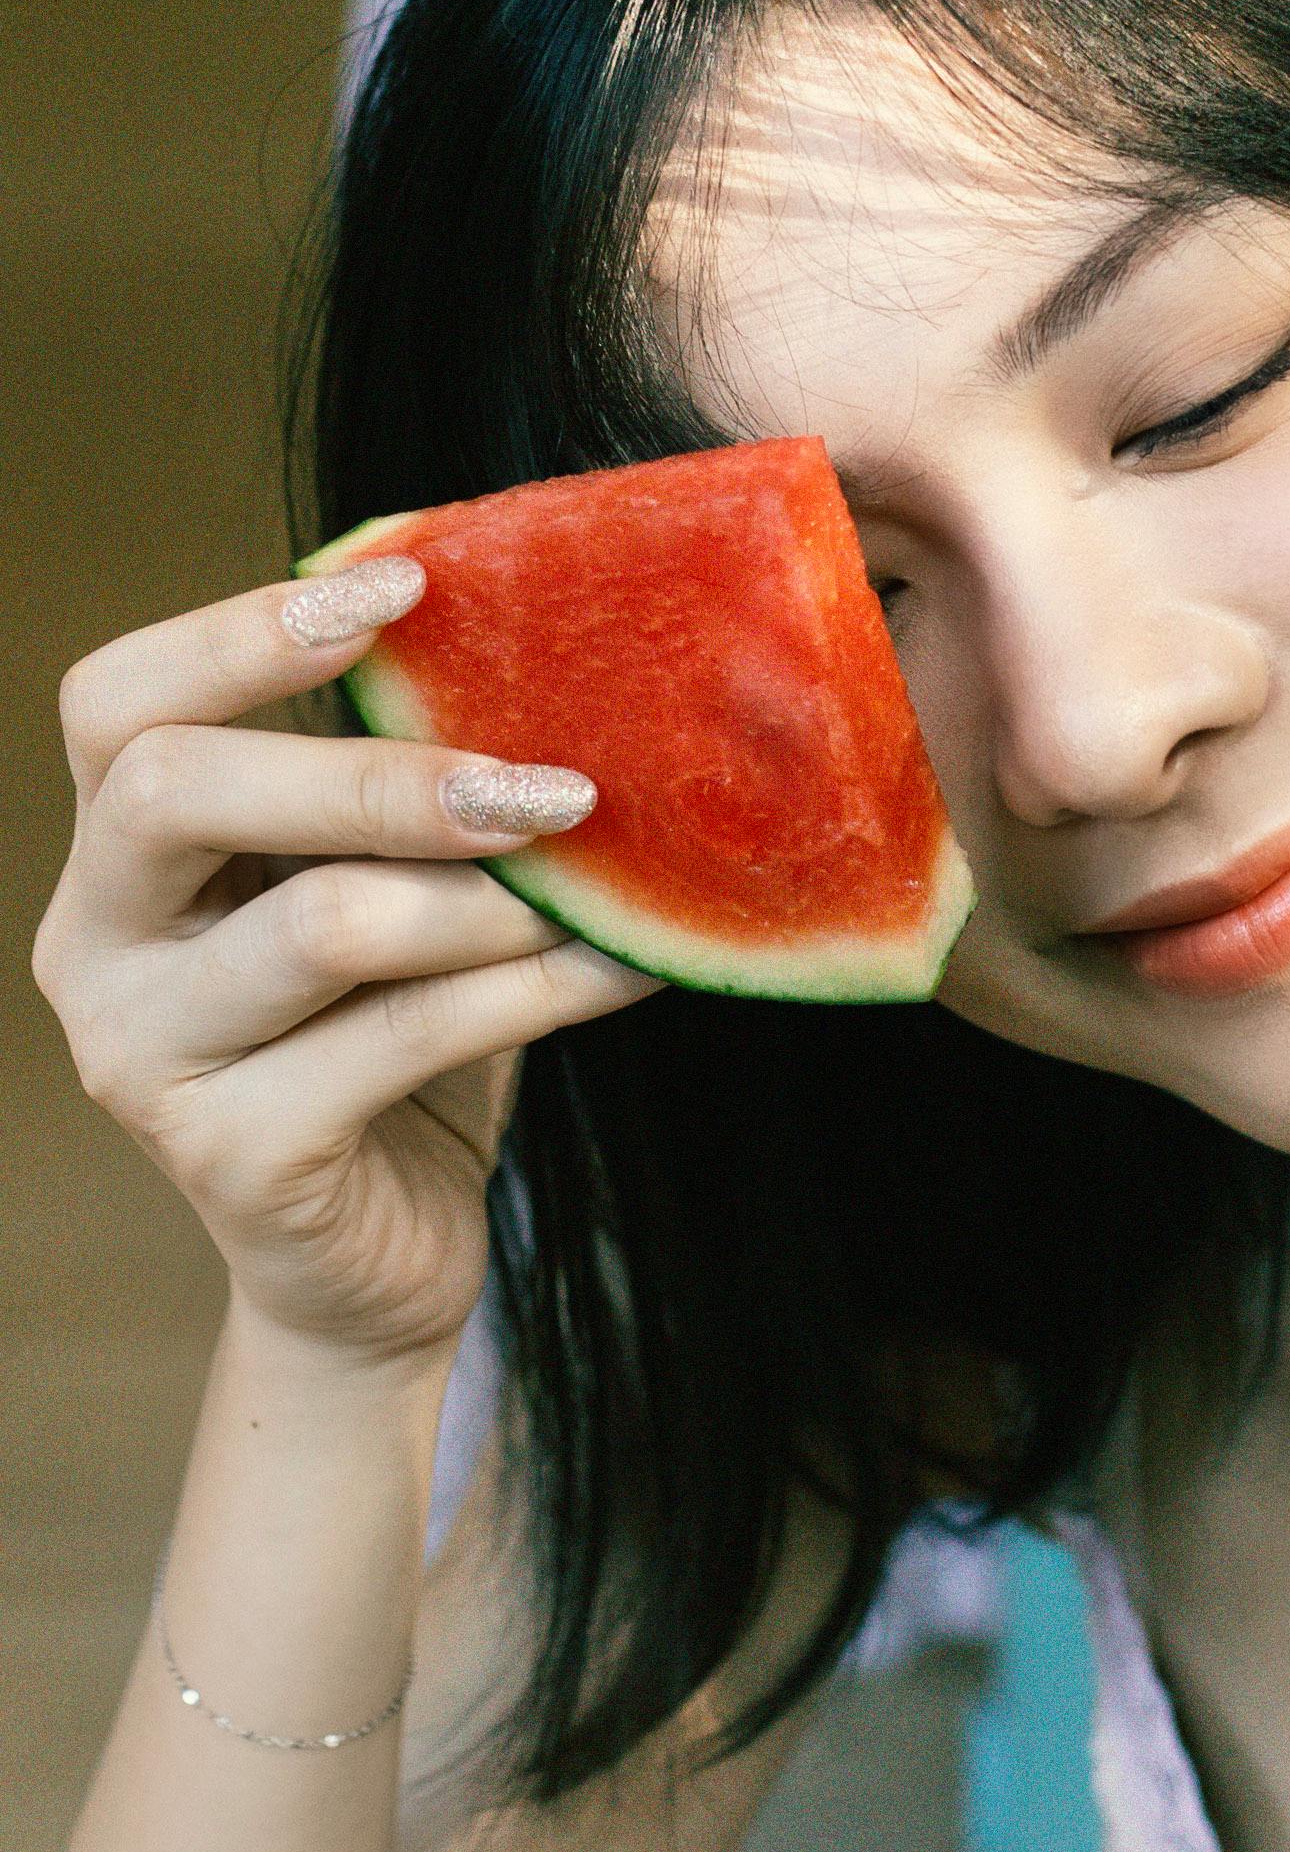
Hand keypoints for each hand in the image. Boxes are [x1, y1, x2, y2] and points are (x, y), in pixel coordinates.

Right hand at [31, 559, 658, 1363]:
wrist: (373, 1269)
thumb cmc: (388, 1050)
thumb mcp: (380, 899)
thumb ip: (406, 795)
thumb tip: (565, 643)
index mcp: (116, 859)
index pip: (114, 704)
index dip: (240, 631)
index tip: (406, 582)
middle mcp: (95, 948)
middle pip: (180, 787)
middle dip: (378, 770)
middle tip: (548, 783)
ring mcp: (147, 1060)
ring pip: (323, 922)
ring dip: (493, 898)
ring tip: (602, 889)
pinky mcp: (237, 1157)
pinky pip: (410, 1035)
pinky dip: (544, 989)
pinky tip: (632, 963)